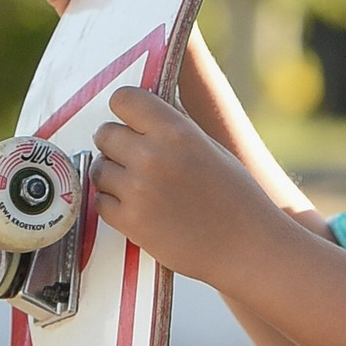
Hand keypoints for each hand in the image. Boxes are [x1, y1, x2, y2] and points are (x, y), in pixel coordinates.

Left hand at [91, 89, 283, 286]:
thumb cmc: (235, 196)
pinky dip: (113, 204)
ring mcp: (138, 190)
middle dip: (116, 144)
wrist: (246, 246)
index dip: (125, 110)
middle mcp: (152, 156)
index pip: (124, 99)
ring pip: (99, 168)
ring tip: (140, 186)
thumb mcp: (209, 147)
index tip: (130, 121)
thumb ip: (173, 128)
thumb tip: (144, 111)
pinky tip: (139, 207)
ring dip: (113, 175)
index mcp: (176, 131)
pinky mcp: (130, 221)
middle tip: (135, 159)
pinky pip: (101, 201)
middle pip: (105, 134)